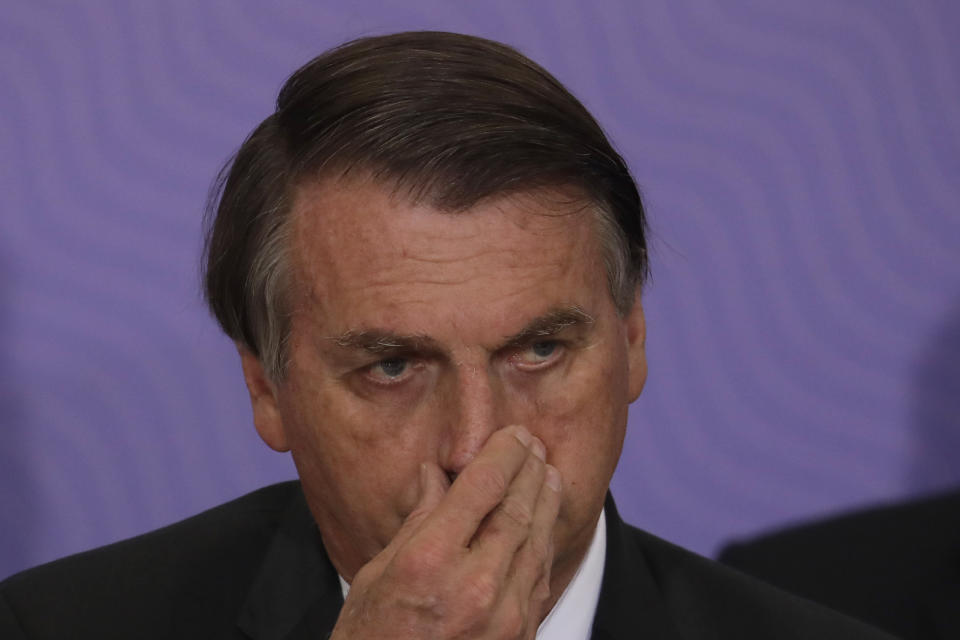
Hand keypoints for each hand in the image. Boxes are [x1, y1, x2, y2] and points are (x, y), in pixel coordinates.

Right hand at [329, 425, 562, 638]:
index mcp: (429, 563)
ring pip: (536, 540)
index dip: (502, 452)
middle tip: (534, 442)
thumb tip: (436, 476)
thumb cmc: (370, 639)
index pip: (481, 487)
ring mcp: (504, 616)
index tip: (511, 432)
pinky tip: (542, 521)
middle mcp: (474, 586)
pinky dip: (542, 541)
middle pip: (516, 508)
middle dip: (529, 468)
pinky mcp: (520, 636)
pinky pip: (538, 577)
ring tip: (548, 471)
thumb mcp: (377, 575)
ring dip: (545, 500)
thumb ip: (416, 521)